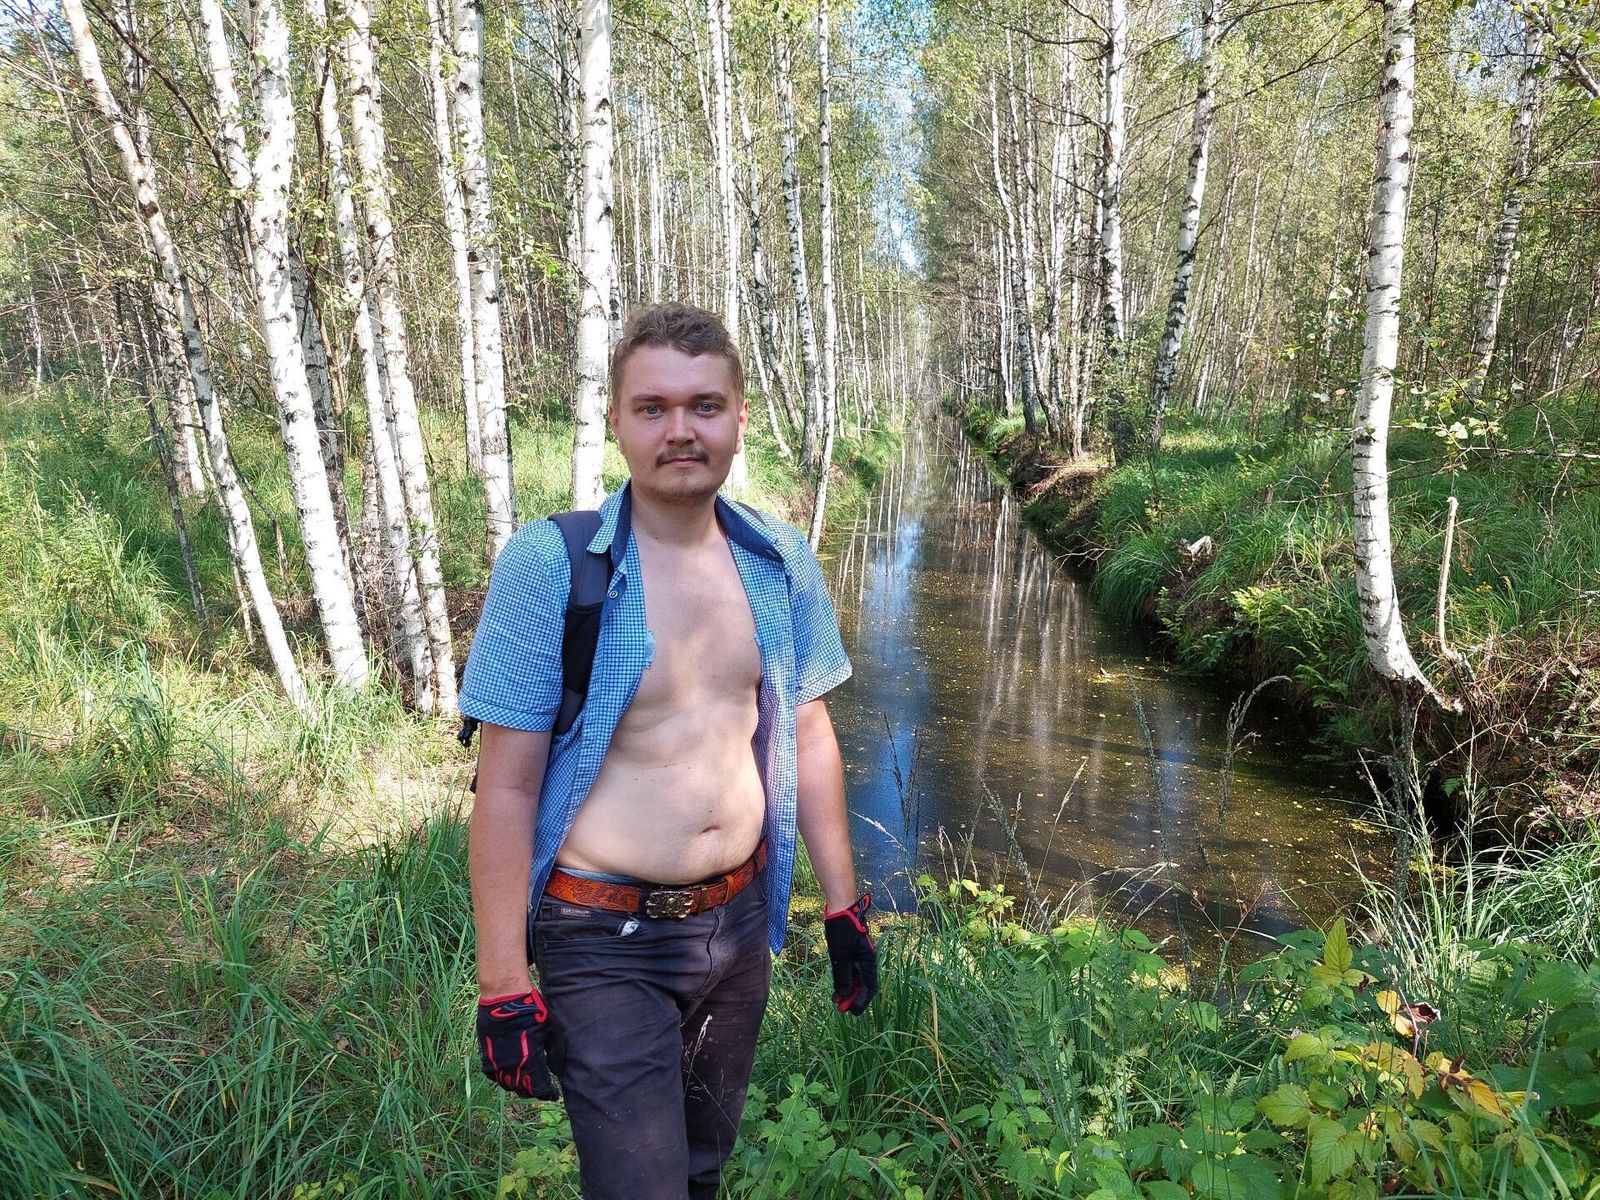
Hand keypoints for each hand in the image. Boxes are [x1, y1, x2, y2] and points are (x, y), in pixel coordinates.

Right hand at [476, 988, 558, 1099]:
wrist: (505, 997)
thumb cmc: (531, 1010)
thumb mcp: (549, 1030)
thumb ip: (553, 1053)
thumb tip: (556, 1070)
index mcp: (530, 1061)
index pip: (539, 1087)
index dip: (547, 1093)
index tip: (553, 1093)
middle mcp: (512, 1067)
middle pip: (523, 1090)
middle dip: (534, 1090)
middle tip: (541, 1087)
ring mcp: (497, 1063)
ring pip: (508, 1084)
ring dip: (518, 1085)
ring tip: (527, 1081)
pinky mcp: (486, 1056)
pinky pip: (494, 1076)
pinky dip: (503, 1077)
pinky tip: (510, 1073)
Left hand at [823, 894, 877, 1014]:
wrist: (841, 908)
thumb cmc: (842, 930)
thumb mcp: (840, 954)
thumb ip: (843, 975)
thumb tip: (843, 994)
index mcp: (868, 960)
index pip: (869, 986)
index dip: (862, 1001)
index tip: (852, 1012)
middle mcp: (867, 960)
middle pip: (863, 985)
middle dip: (853, 998)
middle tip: (842, 1010)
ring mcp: (860, 956)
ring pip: (857, 979)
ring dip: (848, 991)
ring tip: (837, 1002)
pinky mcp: (852, 952)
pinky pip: (851, 971)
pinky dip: (845, 980)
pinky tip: (837, 988)